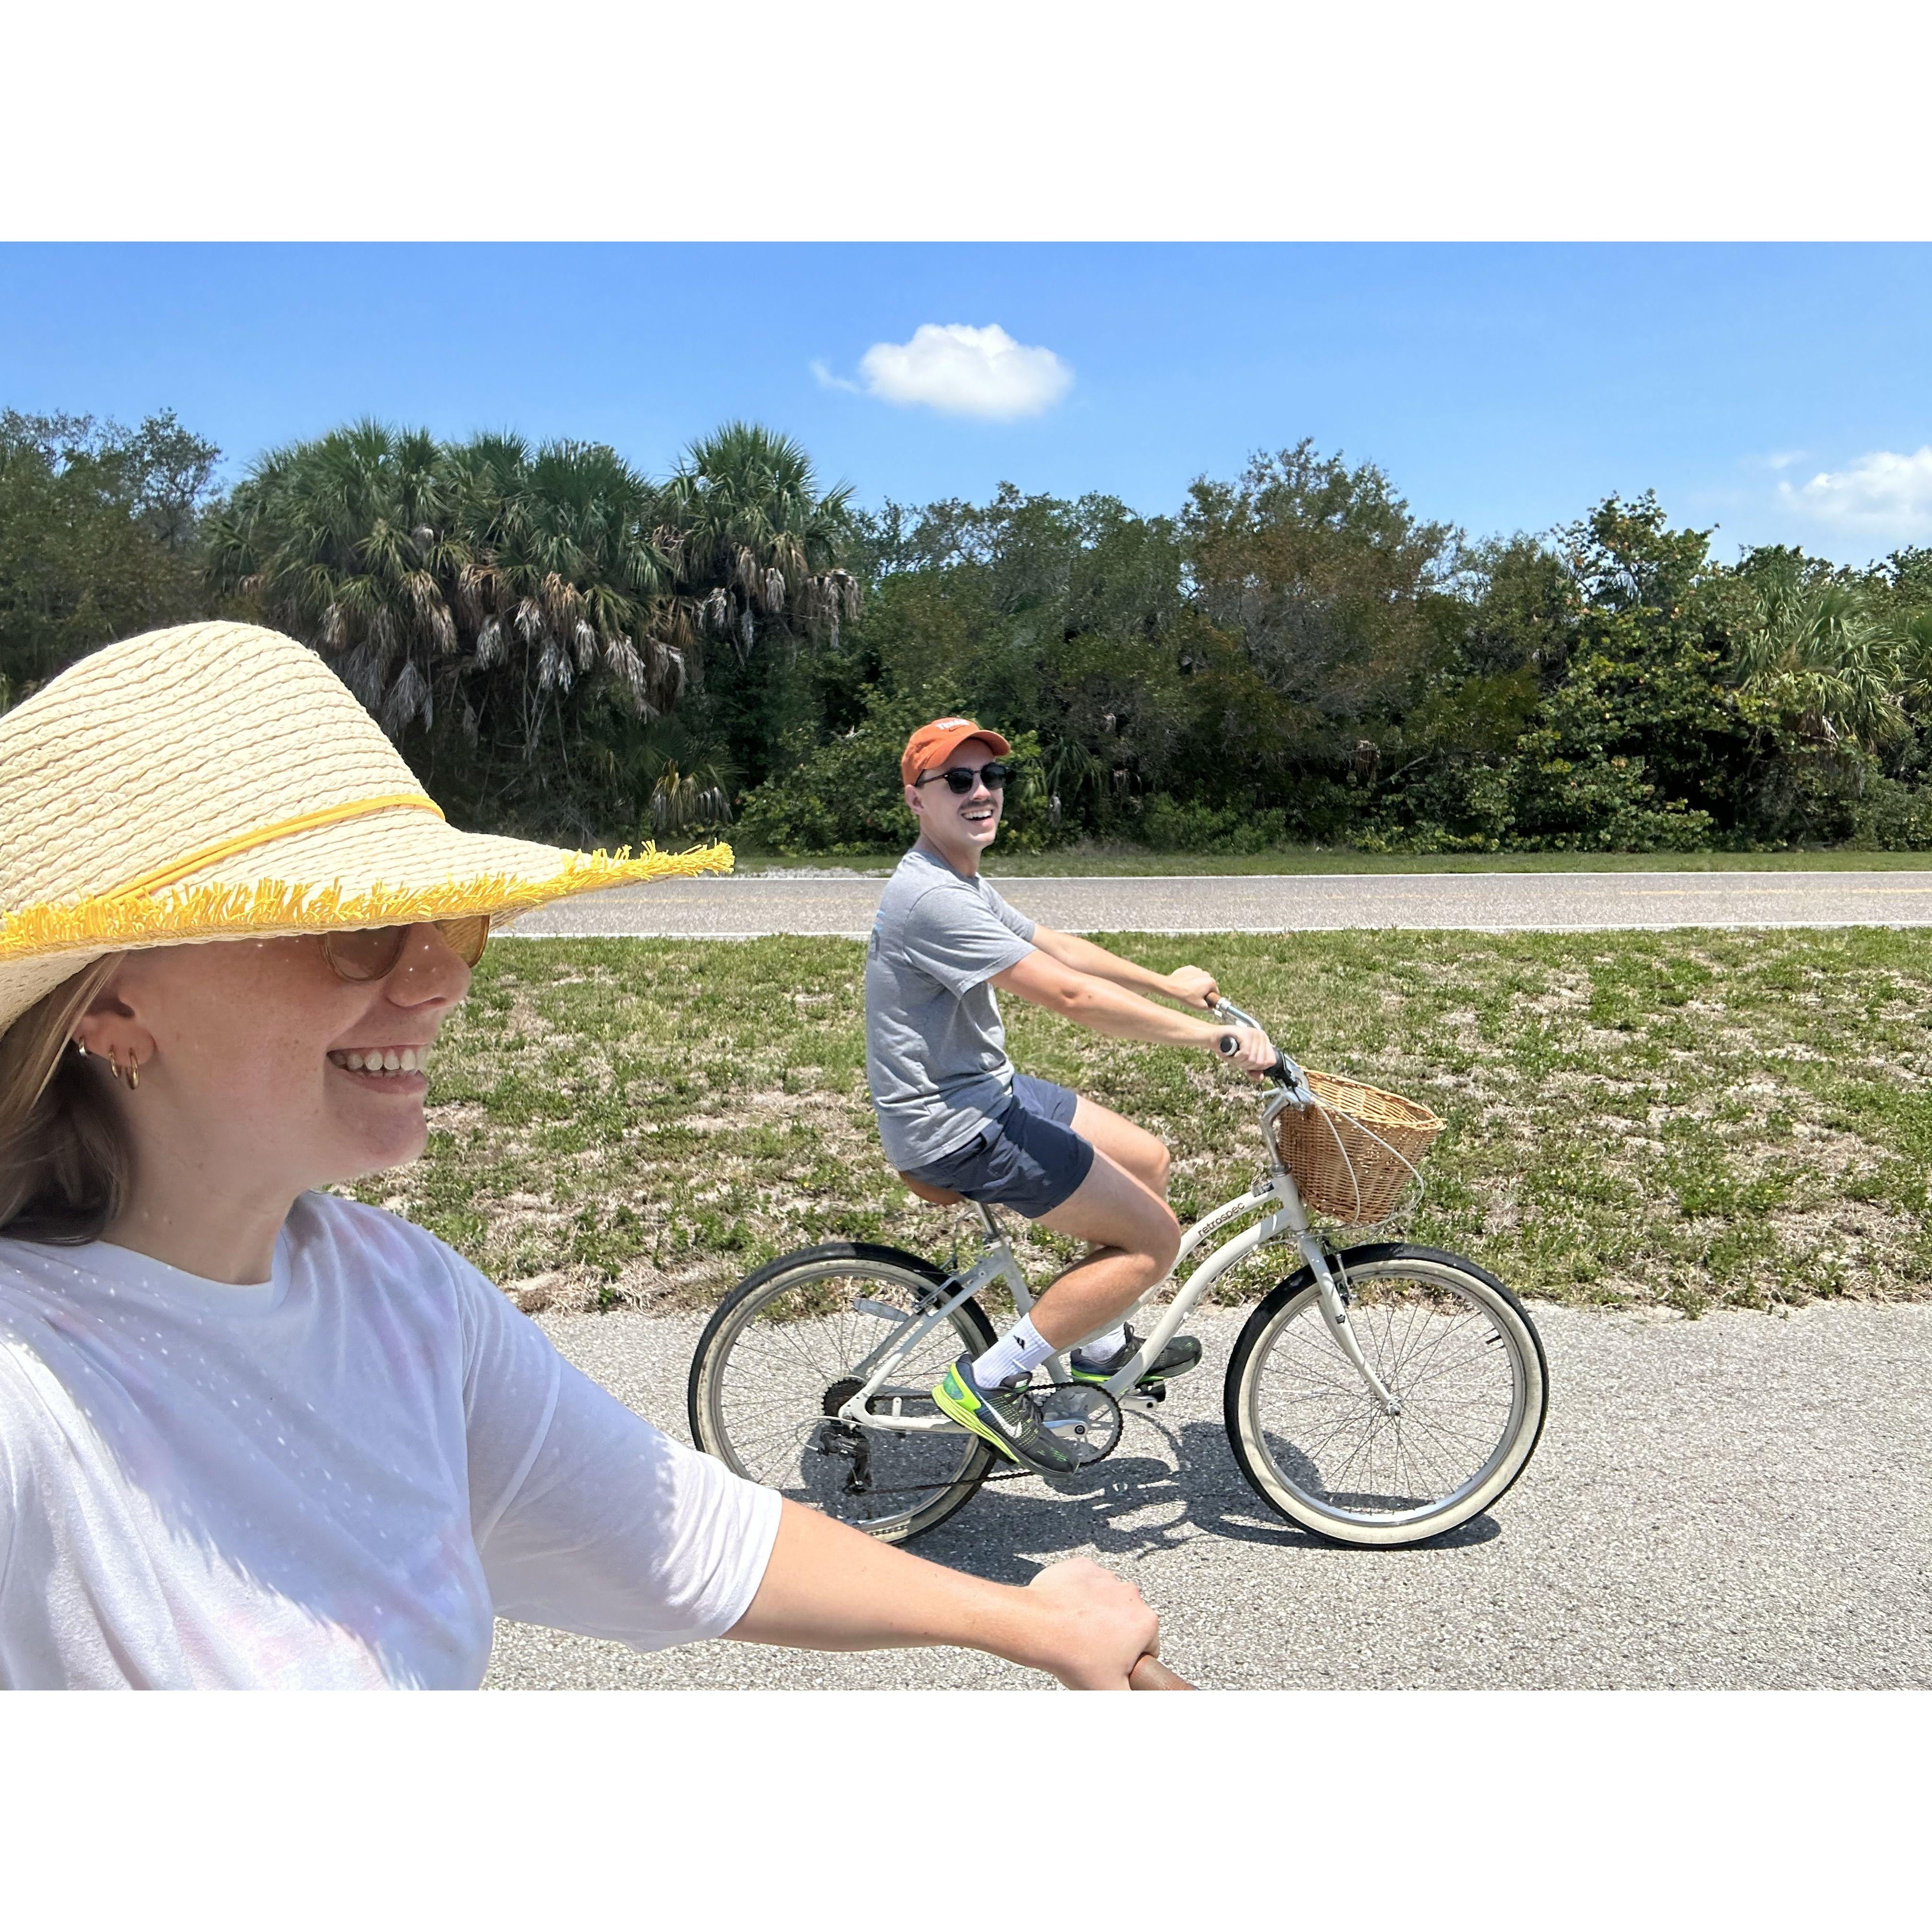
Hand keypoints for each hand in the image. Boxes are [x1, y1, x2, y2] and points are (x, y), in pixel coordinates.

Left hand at [1016, 1558, 1159, 1689]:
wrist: (1036, 1627)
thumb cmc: (1074, 1657)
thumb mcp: (1111, 1692)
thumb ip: (1134, 1699)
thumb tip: (1147, 1706)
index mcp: (1145, 1622)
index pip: (1148, 1646)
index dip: (1131, 1660)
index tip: (1113, 1664)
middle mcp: (1131, 1593)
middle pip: (1129, 1621)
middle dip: (1116, 1635)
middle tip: (1092, 1650)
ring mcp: (1106, 1576)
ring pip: (1108, 1600)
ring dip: (1098, 1613)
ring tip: (1076, 1631)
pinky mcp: (1083, 1567)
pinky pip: (1087, 1583)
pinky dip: (1079, 1594)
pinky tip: (1066, 1611)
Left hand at [1166, 965, 1219, 1009]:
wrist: (1170, 987)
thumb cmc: (1186, 997)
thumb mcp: (1200, 1007)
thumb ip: (1210, 1008)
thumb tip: (1212, 1007)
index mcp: (1211, 982)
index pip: (1214, 992)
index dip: (1209, 998)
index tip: (1201, 1001)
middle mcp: (1206, 974)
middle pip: (1207, 985)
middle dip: (1203, 991)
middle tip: (1194, 997)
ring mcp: (1197, 970)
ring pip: (1200, 980)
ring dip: (1196, 985)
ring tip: (1188, 991)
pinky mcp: (1189, 968)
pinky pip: (1192, 975)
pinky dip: (1190, 980)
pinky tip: (1184, 985)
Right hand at [1209, 1024, 1277, 1077]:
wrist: (1213, 1038)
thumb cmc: (1228, 1048)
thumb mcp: (1242, 1061)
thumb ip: (1252, 1069)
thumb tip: (1260, 1078)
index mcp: (1264, 1041)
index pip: (1271, 1061)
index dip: (1257, 1067)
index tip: (1246, 1061)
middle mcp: (1261, 1035)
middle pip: (1261, 1062)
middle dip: (1246, 1065)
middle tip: (1237, 1057)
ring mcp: (1254, 1034)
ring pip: (1253, 1059)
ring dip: (1240, 1061)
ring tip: (1234, 1054)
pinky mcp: (1246, 1034)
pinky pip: (1246, 1054)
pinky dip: (1237, 1057)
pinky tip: (1232, 1052)